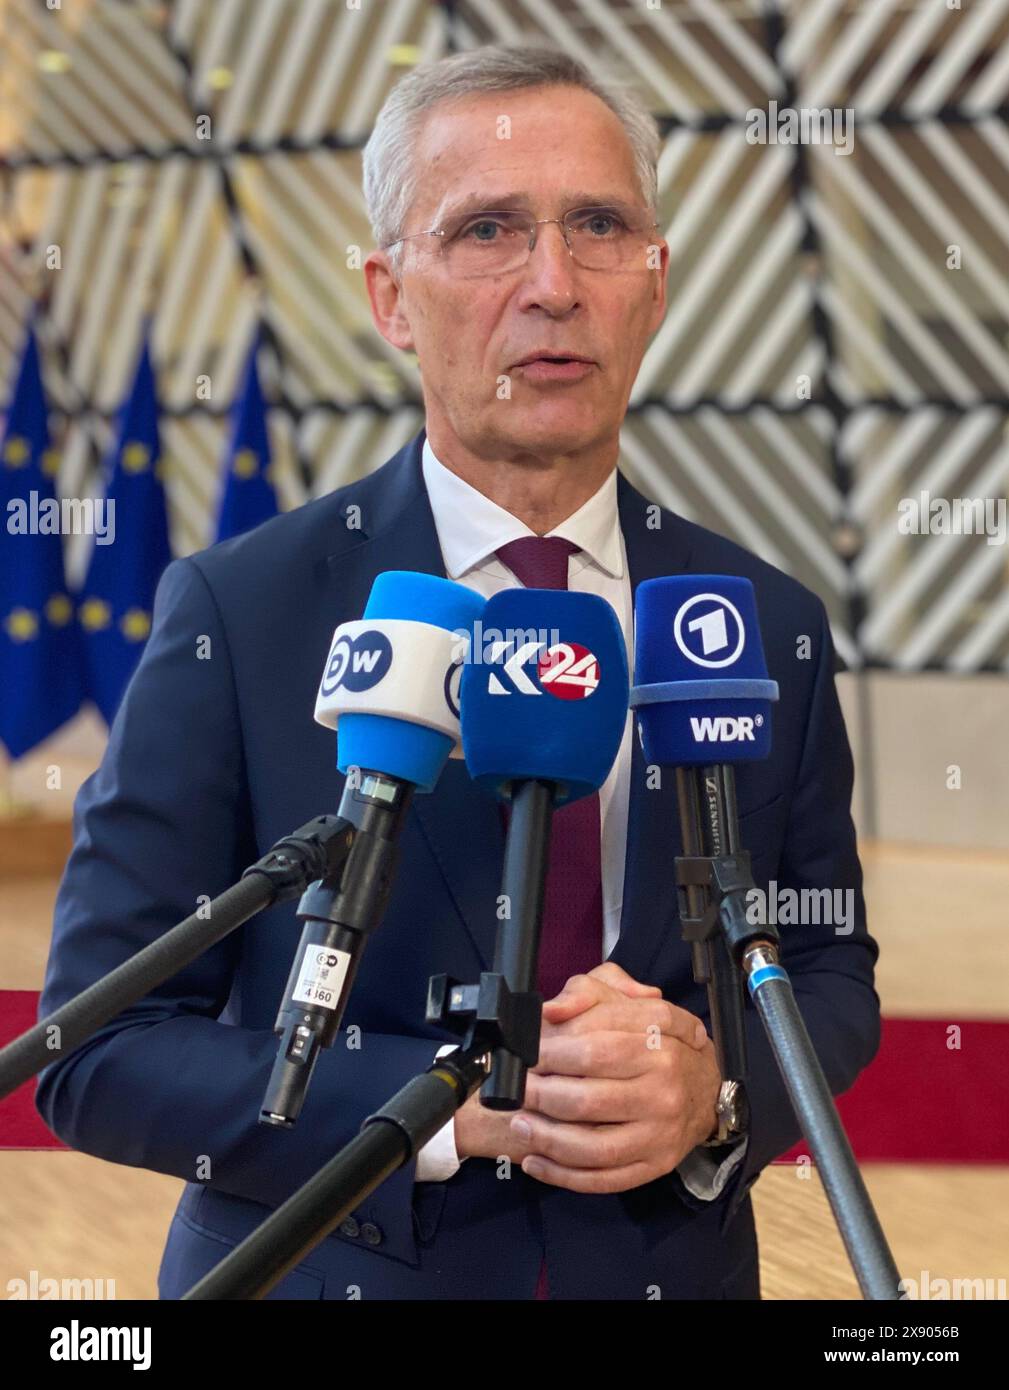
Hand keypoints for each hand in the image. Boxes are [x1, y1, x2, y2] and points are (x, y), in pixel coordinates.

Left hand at [453, 962, 666, 1162]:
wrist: (707, 1086)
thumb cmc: (657, 1041)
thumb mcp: (630, 1003)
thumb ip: (588, 994)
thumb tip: (551, 1011)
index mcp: (659, 1047)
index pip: (594, 1051)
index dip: (551, 1055)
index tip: (527, 1054)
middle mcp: (663, 1093)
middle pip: (588, 1102)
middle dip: (540, 1097)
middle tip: (518, 1089)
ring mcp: (660, 1135)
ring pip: (593, 1147)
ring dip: (546, 1139)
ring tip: (520, 1123)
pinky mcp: (655, 1166)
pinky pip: (604, 1179)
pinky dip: (563, 1175)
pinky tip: (536, 1161)